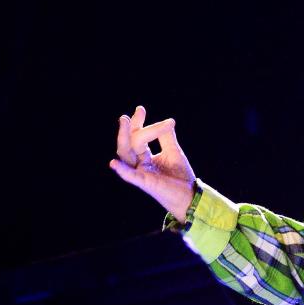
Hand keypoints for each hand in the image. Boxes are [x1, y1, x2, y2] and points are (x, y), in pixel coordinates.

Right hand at [109, 105, 195, 219]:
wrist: (189, 195)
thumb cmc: (180, 176)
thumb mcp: (174, 151)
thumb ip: (167, 137)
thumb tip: (167, 121)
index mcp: (145, 156)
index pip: (137, 137)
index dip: (138, 123)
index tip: (140, 109)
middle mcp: (140, 164)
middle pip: (129, 144)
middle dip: (129, 128)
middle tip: (128, 115)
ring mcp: (141, 173)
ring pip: (127, 155)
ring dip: (124, 139)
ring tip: (124, 123)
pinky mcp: (146, 183)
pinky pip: (131, 176)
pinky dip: (122, 170)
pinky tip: (114, 163)